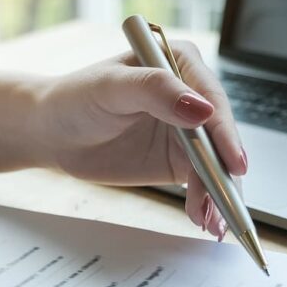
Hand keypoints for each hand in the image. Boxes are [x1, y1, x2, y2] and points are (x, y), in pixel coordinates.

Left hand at [32, 41, 247, 239]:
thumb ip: (156, 91)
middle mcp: (191, 96)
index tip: (234, 162)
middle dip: (225, 172)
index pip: (212, 99)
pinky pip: (201, 182)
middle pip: (220, 136)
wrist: (53, 132)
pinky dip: (204, 201)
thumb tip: (202, 109)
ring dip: (218, 194)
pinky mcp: (179, 160)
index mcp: (180, 64)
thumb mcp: (111, 88)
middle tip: (226, 203)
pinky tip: (202, 219)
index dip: (225, 132)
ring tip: (213, 222)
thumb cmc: (75, 99)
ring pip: (215, 164)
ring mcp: (188, 131)